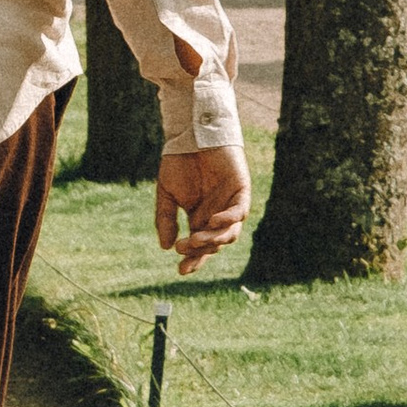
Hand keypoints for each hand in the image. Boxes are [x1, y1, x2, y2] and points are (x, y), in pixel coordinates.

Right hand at [157, 145, 249, 276]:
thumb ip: (166, 219)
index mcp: (199, 218)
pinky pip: (239, 211)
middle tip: (184, 247)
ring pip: (230, 233)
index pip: (200, 247)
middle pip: (214, 244)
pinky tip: (213, 221)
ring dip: (215, 239)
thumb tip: (166, 247)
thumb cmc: (179, 162)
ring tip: (197, 239)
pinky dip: (229, 219)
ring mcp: (230, 204)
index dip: (193, 260)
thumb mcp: (167, 194)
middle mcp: (216, 216)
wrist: (190, 135)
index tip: (181, 271)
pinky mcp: (241, 191)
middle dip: (199, 250)